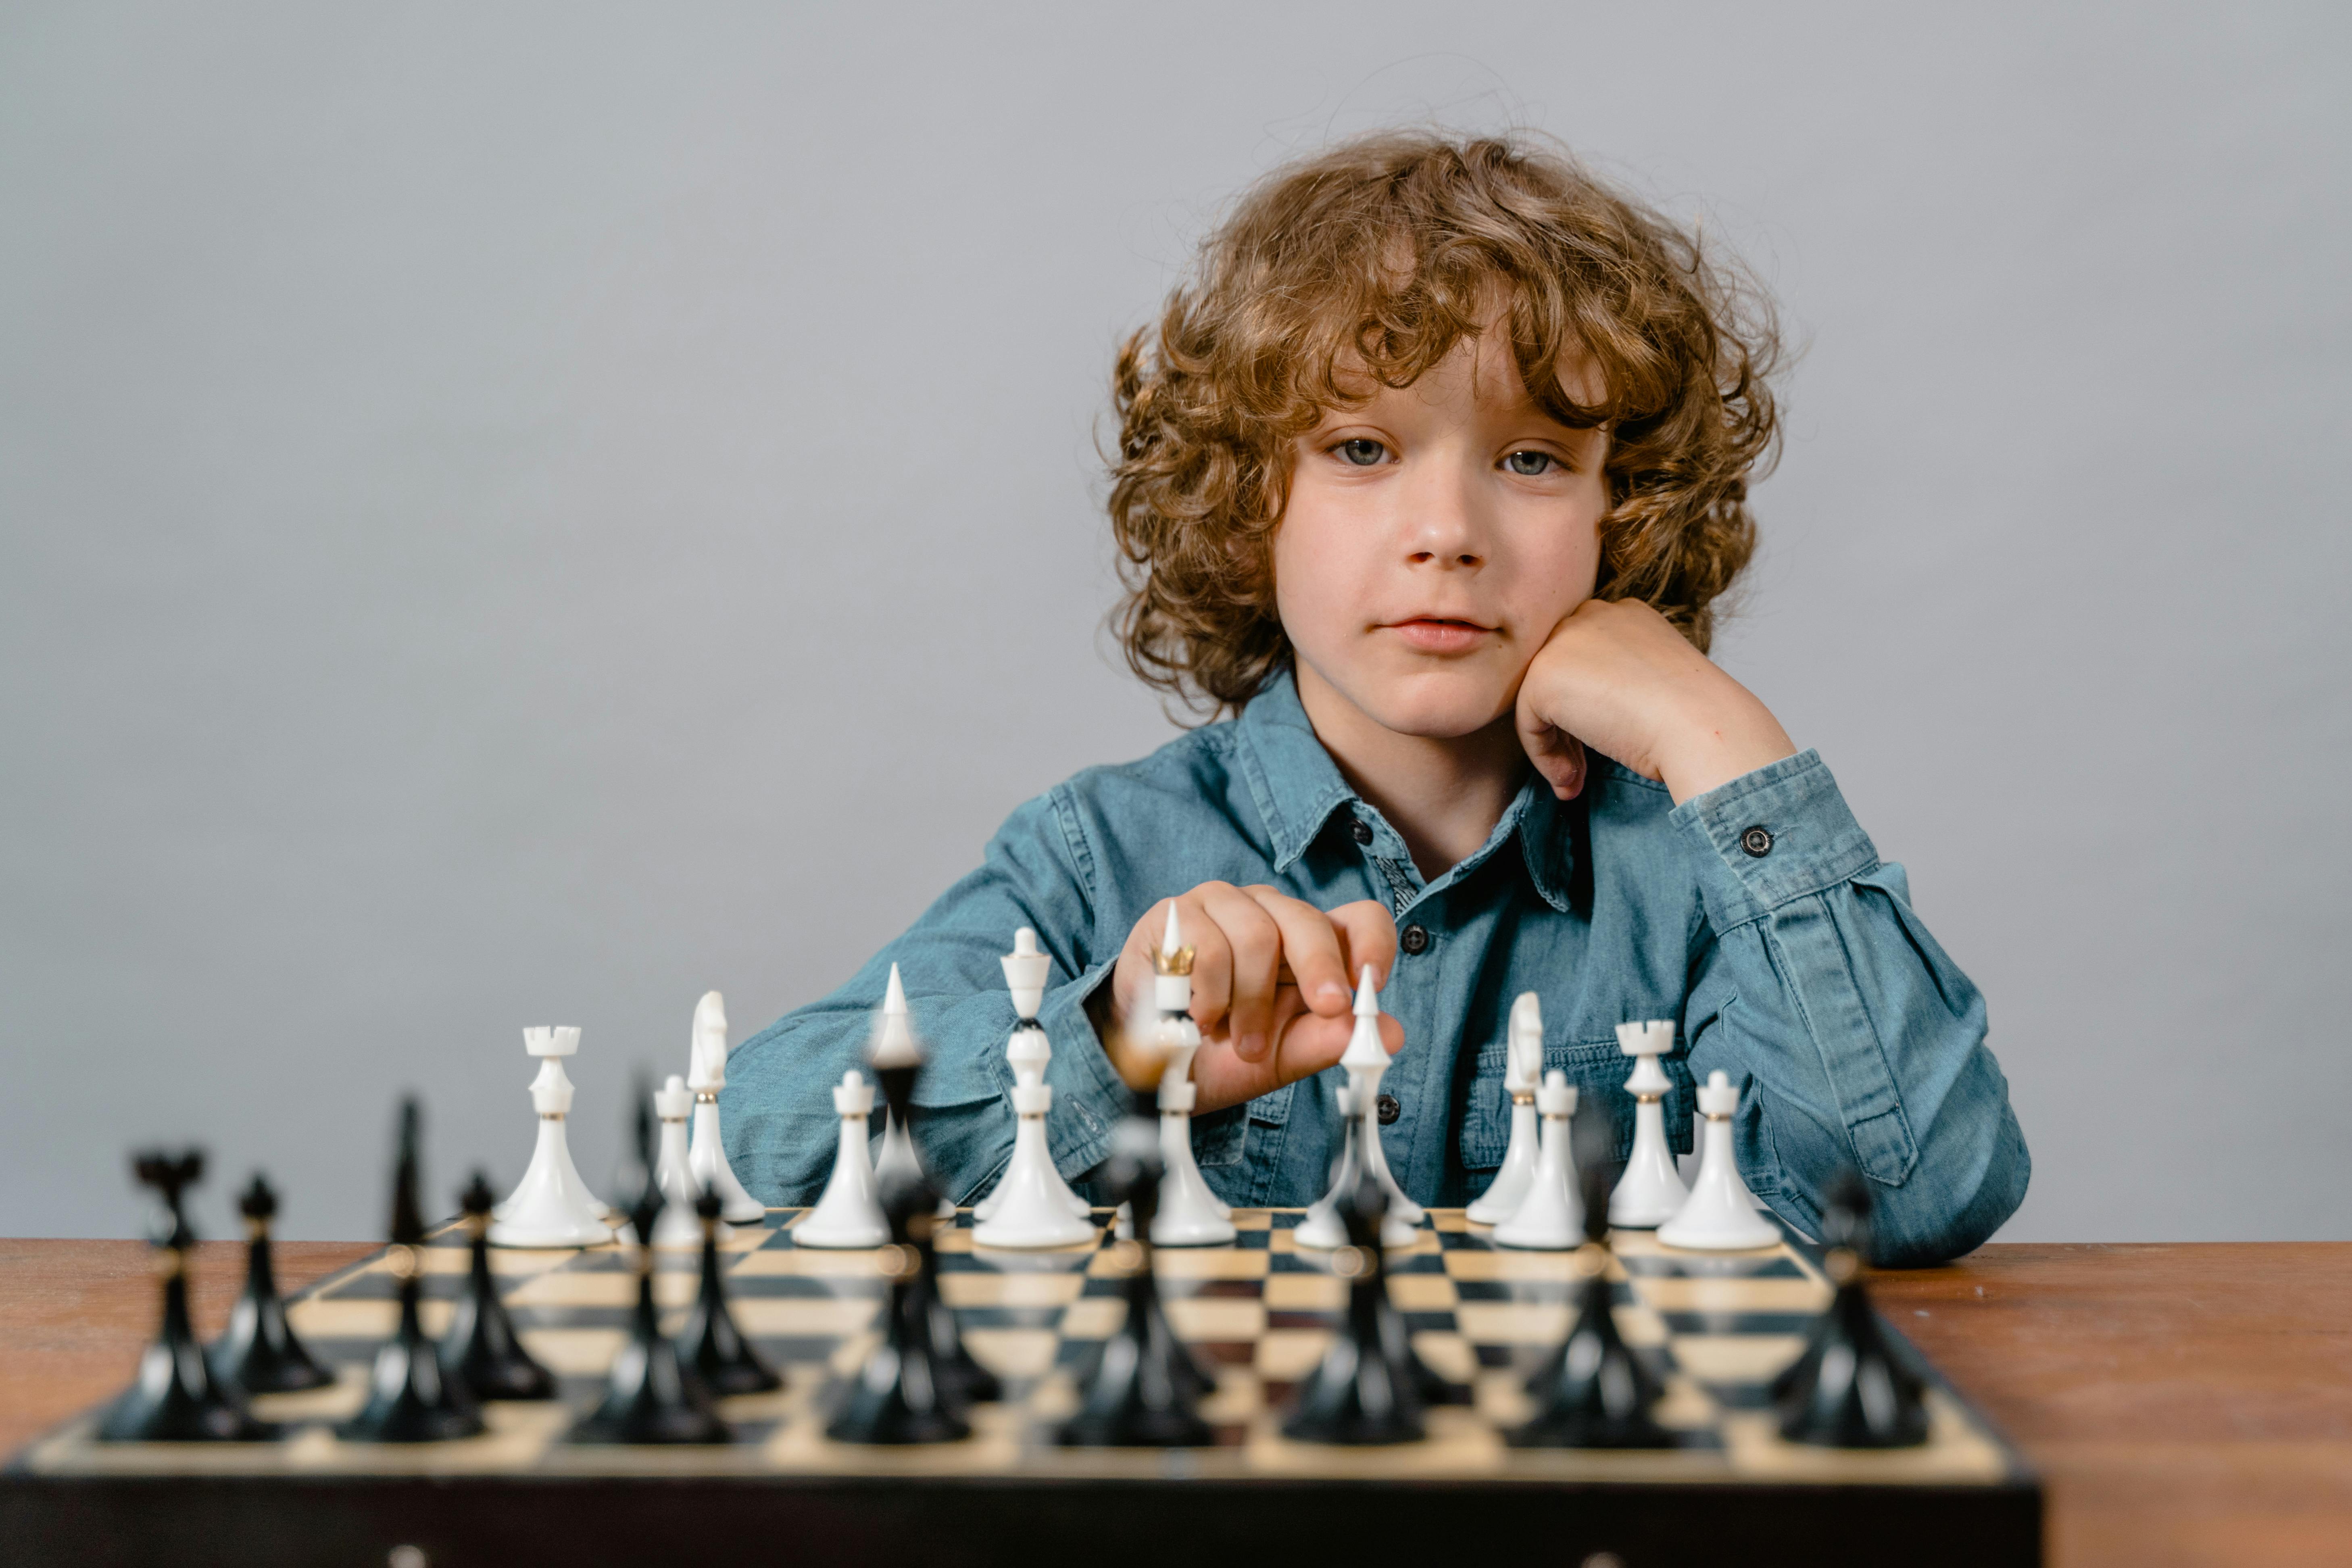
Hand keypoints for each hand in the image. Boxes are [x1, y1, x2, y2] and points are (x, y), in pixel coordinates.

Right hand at [1087, 883, 1399, 1114]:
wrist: (1147, 1066)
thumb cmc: (1221, 1054)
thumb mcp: (1283, 1058)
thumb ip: (1330, 1043)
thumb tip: (1391, 1032)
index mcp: (1308, 944)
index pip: (1359, 918)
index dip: (1373, 943)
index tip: (1370, 982)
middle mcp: (1270, 914)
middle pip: (1308, 919)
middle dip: (1319, 970)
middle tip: (1325, 1010)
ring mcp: (1222, 907)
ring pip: (1256, 934)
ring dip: (1250, 1002)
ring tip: (1238, 1040)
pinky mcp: (1176, 914)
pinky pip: (1207, 944)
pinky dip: (1210, 995)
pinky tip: (1201, 1019)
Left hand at [1515, 598, 1795, 804]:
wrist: (1699, 724)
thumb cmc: (1693, 716)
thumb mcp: (1655, 685)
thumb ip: (1617, 683)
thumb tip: (1587, 712)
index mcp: (1625, 615)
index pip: (1584, 659)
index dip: (1587, 706)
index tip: (1601, 743)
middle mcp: (1591, 616)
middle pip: (1558, 678)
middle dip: (1566, 729)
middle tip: (1580, 770)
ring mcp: (1563, 641)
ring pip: (1539, 701)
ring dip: (1555, 748)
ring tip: (1575, 782)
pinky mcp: (1542, 675)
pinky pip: (1529, 724)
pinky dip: (1545, 758)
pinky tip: (1571, 780)